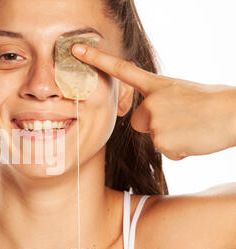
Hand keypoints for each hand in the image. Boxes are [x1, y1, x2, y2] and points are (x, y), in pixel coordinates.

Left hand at [72, 44, 235, 160]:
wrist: (234, 114)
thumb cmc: (211, 103)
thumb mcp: (181, 92)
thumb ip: (159, 100)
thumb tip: (151, 118)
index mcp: (157, 84)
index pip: (122, 70)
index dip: (97, 60)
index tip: (76, 51)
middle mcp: (151, 100)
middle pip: (138, 121)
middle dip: (155, 125)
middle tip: (182, 119)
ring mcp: (155, 119)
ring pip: (152, 137)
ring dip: (169, 137)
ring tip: (191, 128)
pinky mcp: (161, 139)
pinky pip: (165, 150)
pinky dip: (179, 149)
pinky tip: (193, 139)